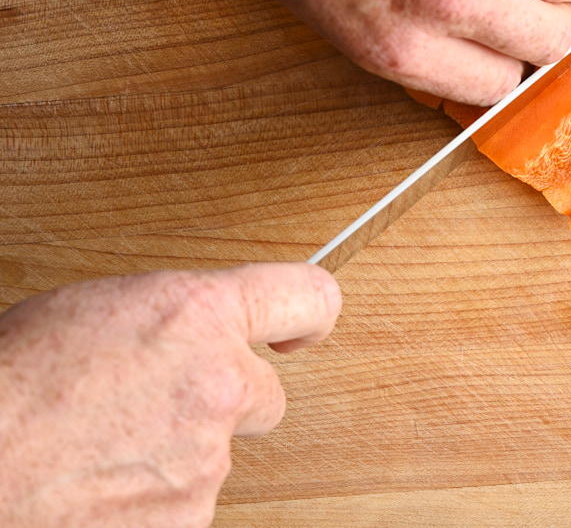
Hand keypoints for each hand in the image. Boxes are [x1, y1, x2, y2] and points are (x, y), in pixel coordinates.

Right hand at [0, 263, 341, 527]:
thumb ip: (174, 319)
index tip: (301, 331)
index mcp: (199, 315)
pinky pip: (189, 501)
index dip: (309, 315)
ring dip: (178, 451)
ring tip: (102, 443)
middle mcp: (220, 384)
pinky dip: (155, 497)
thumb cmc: (12, 384)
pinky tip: (103, 481)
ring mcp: (208, 459)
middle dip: (222, 400)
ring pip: (218, 453)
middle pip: (263, 395)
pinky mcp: (190, 519)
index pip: (308, 297)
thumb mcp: (99, 309)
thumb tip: (195, 333)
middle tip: (153, 404)